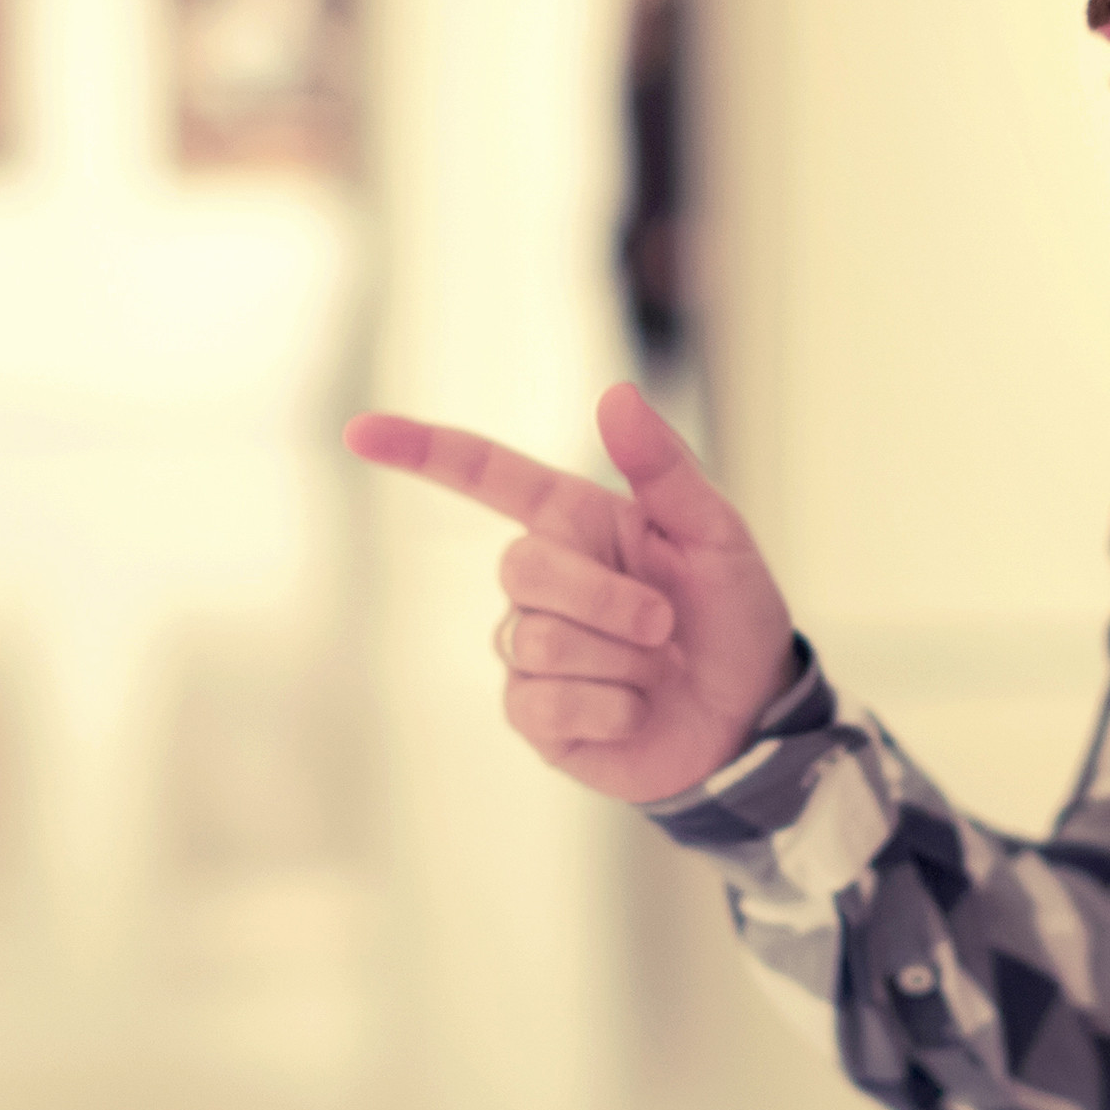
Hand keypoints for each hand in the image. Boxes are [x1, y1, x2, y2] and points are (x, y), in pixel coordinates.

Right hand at [342, 382, 798, 806]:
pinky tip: (635, 711)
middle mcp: (541, 582)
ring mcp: (529, 650)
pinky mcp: (534, 716)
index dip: (421, 451)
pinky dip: (610, 708)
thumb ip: (664, 467)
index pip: (484, 476)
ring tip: (656, 669)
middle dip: (603, 598)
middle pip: (519, 566)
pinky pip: (542, 703)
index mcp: (576, 521)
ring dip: (618, 658)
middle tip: (663, 622)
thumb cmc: (731, 614)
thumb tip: (614, 393)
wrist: (751, 716)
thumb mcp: (717, 534)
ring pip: (534, 640)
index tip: (358, 431)